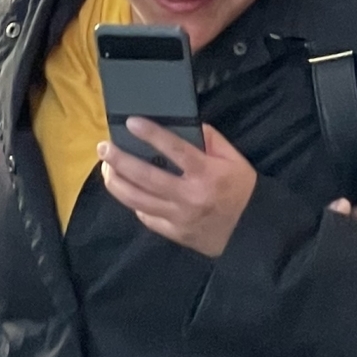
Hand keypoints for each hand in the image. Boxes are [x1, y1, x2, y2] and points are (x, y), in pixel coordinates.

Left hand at [99, 119, 256, 255]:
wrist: (252, 231)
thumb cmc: (242, 189)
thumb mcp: (233, 159)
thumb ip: (211, 140)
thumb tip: (187, 124)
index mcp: (206, 173)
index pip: (174, 149)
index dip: (151, 134)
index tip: (131, 122)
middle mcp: (188, 195)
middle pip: (146, 176)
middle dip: (120, 160)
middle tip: (104, 148)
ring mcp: (179, 217)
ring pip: (138, 200)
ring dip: (117, 183)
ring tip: (106, 169)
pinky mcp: (175, 233)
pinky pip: (148, 218)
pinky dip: (135, 204)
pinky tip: (128, 193)